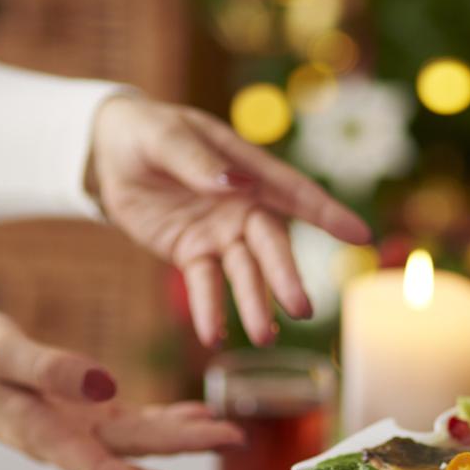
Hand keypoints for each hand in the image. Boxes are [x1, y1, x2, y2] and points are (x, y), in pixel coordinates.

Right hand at [0, 309, 243, 469]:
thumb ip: (49, 370)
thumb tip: (107, 385)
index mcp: (40, 434)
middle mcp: (64, 439)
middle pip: (133, 451)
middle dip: (186, 449)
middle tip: (236, 440)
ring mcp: (74, 427)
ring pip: (138, 438)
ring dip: (183, 436)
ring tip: (229, 432)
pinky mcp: (79, 411)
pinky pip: (130, 420)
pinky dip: (164, 418)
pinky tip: (195, 414)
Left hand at [87, 96, 371, 346]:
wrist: (108, 152)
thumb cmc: (145, 132)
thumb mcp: (162, 137)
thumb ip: (196, 161)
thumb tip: (235, 185)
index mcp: (245, 168)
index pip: (294, 191)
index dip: (328, 213)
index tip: (361, 235)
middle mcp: (241, 205)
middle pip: (270, 245)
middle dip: (285, 277)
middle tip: (301, 308)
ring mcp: (219, 232)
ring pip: (243, 273)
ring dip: (254, 304)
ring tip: (263, 337)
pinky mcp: (191, 253)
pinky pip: (204, 284)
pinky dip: (209, 310)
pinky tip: (213, 336)